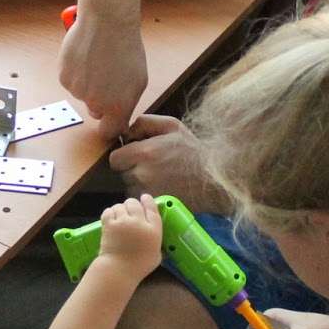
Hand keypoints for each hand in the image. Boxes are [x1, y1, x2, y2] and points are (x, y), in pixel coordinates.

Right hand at [59, 12, 147, 140]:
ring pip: (82, 94)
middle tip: (108, 77)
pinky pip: (70, 81)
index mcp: (117, 107)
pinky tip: (86, 57)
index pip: (108, 132)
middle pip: (95, 111)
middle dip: (100, 100)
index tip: (111, 119)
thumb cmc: (126, 47)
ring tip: (98, 61)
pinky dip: (76, 72)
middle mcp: (96, 103)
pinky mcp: (64, 77)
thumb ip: (127, 103)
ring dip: (89, 83)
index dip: (110, 126)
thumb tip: (119, 118)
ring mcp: (78, 91)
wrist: (107, 22)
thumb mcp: (138, 80)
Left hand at [93, 194, 162, 281]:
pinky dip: (110, 213)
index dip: (148, 201)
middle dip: (132, 205)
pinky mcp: (110, 224)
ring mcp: (123, 222)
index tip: (145, 197)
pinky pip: (109, 211)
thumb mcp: (156, 256)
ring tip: (119, 217)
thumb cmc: (139, 267)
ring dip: (120, 209)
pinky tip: (111, 219)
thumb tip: (155, 239)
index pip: (152, 209)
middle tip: (129, 211)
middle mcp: (139, 223)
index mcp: (153, 230)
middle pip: (135, 204)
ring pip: (121, 206)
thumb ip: (157, 244)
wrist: (118, 270)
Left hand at [108, 116, 229, 212]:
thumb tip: (125, 133)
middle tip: (149, 167)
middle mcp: (141, 174)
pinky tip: (160, 189)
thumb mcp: (171, 126)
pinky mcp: (154, 206)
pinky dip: (146, 196)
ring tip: (157, 178)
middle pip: (121, 175)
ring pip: (129, 189)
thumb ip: (144, 123)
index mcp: (143, 153)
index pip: (114, 160)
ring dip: (137, 184)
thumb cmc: (192, 150)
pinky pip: (140, 200)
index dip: (123, 157)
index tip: (133, 157)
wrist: (213, 178)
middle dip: (130, 170)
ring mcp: (147, 193)